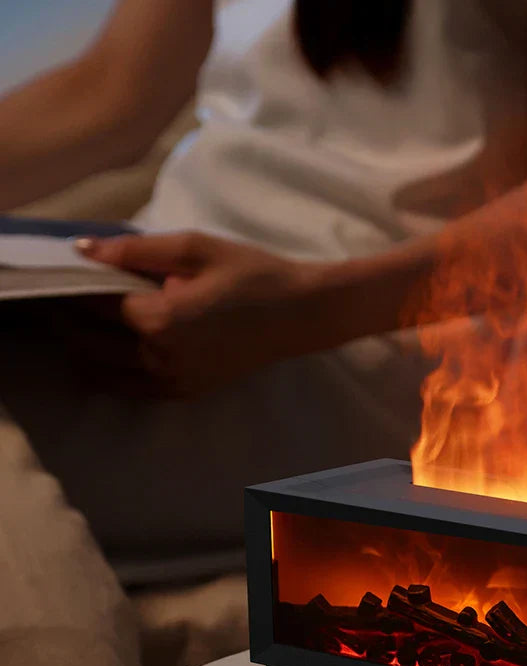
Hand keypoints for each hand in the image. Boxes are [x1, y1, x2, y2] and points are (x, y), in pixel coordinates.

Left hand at [75, 231, 321, 394]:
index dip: (71, 287)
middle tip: (61, 298)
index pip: (94, 305)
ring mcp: (174, 381)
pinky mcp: (187, 391)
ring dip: (85, 348)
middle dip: (68, 319)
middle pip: (90, 342)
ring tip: (77, 323)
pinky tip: (106, 352)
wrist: (300, 315)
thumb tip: (82, 250)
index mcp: (161, 320)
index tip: (62, 273)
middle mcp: (161, 358)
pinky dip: (110, 371)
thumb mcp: (196, 248)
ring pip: (105, 371)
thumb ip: (135, 250)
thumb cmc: (254, 275)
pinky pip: (132, 389)